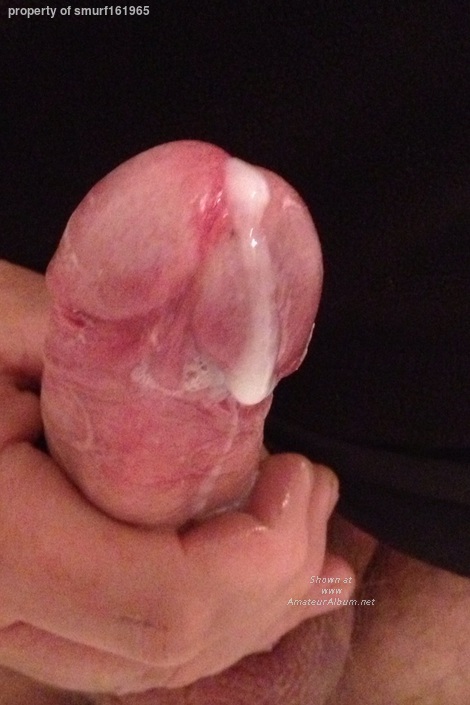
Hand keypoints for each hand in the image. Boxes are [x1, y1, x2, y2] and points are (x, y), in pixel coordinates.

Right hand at [0, 261, 353, 695]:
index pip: (161, 597)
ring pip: (155, 662)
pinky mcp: (27, 615)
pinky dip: (208, 623)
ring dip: (252, 610)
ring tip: (313, 549)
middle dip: (274, 580)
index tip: (299, 478)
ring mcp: (11, 626)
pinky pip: (131, 648)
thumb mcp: (7, 322)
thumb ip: (117, 340)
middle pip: (170, 641)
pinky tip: (257, 588)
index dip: (259, 556)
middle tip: (316, 497)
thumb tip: (230, 367)